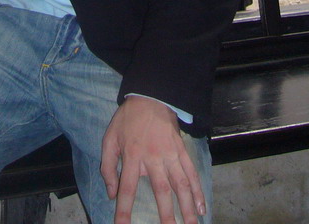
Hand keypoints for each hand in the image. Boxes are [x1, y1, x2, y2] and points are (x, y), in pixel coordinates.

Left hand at [100, 96, 205, 223]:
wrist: (150, 96)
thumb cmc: (127, 120)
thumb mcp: (109, 138)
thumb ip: (107, 166)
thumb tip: (111, 193)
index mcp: (132, 155)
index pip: (127, 188)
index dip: (124, 210)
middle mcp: (153, 157)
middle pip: (161, 190)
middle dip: (166, 215)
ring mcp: (170, 154)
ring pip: (180, 184)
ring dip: (187, 207)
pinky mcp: (182, 150)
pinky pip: (191, 172)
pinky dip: (197, 190)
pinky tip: (201, 207)